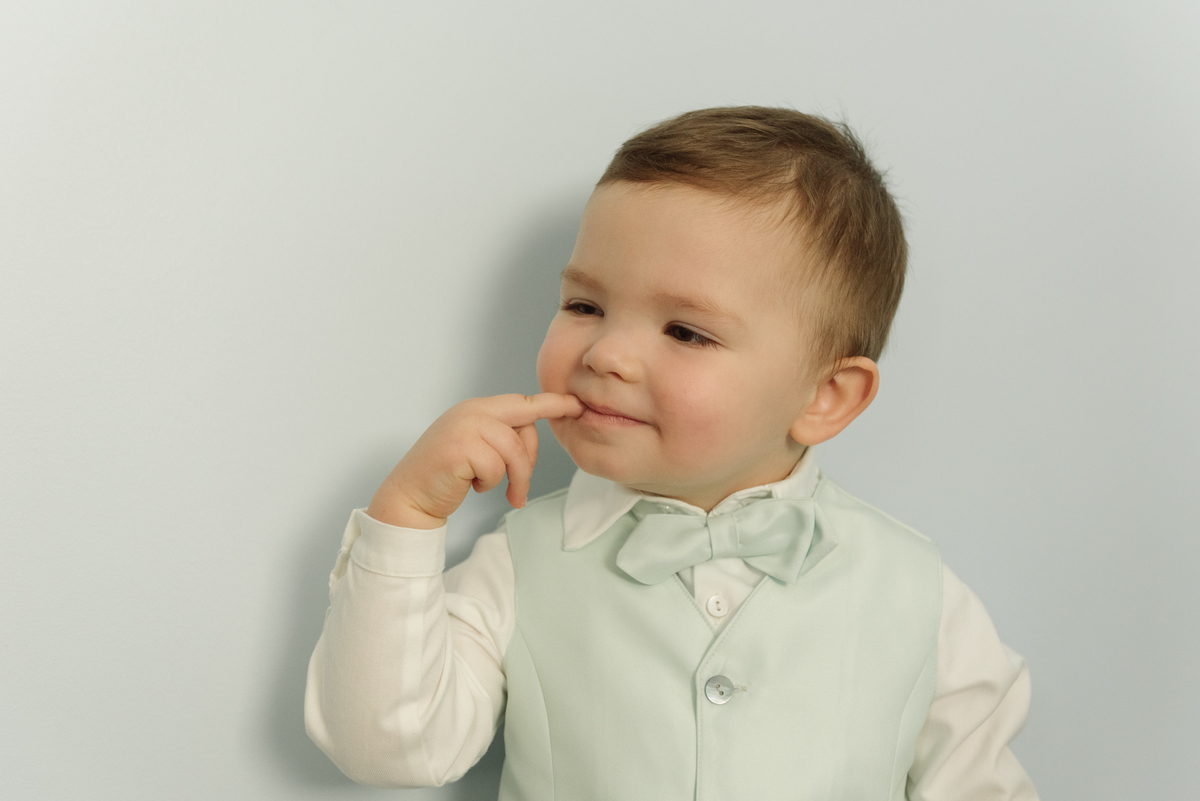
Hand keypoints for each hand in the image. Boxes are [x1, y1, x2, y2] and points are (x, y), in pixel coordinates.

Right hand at [366, 393, 584, 528]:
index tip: (575, 405)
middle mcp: (471, 411)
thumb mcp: (476, 448)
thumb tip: (532, 436)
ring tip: (503, 492)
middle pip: (525, 425)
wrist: (409, 498)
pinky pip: (497, 467)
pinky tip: (473, 486)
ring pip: (514, 451)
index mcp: (477, 408)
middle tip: (521, 486)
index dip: (551, 404)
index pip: (522, 403)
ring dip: (514, 478)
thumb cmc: (446, 477)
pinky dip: (490, 483)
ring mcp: (464, 427)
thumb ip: (501, 436)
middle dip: (531, 457)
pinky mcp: (459, 448)